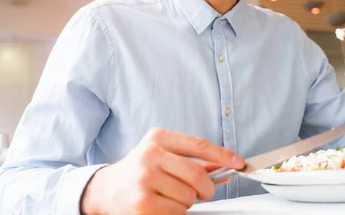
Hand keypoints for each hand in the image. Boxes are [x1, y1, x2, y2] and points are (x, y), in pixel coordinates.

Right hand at [80, 127, 244, 214]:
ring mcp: (145, 179)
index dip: (223, 156)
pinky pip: (178, 212)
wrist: (105, 190)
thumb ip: (192, 161)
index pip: (199, 145)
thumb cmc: (138, 171)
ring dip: (187, 203)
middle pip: (197, 175)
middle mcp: (150, 155)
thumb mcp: (161, 156)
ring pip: (189, 197)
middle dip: (205, 188)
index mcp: (158, 138)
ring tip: (170, 197)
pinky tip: (162, 206)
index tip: (239, 163)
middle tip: (201, 192)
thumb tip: (225, 169)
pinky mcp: (144, 204)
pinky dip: (177, 213)